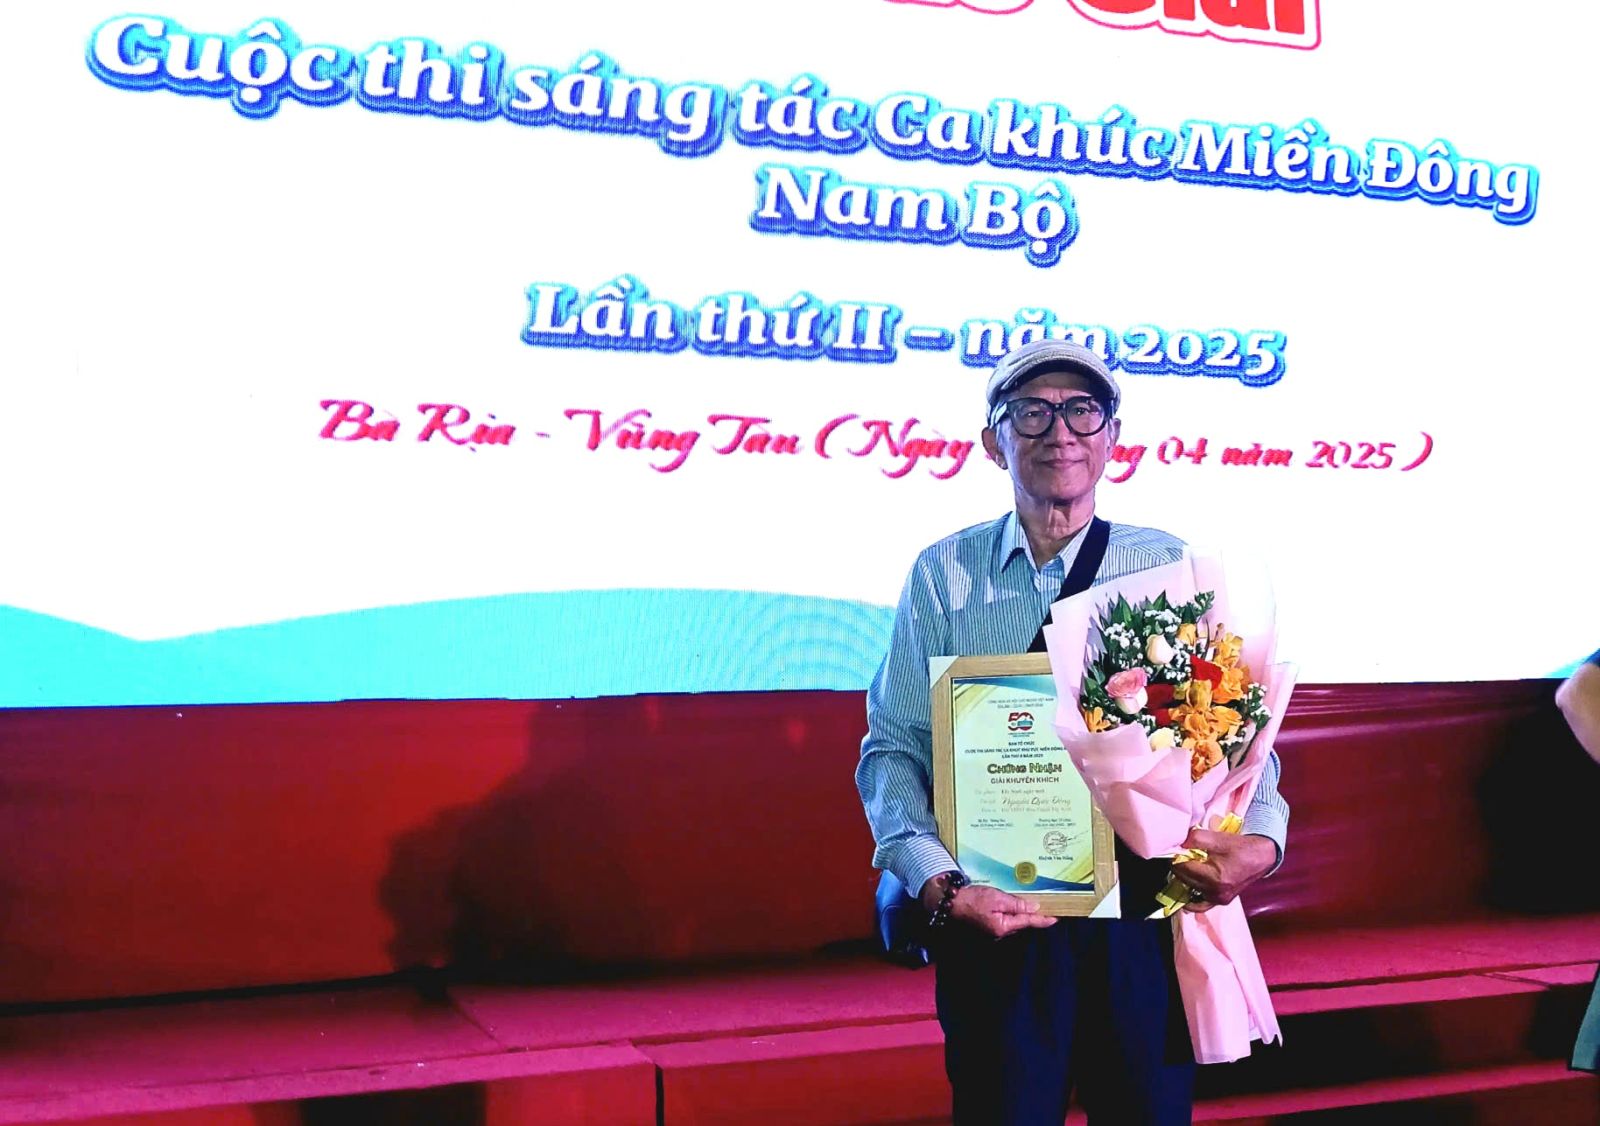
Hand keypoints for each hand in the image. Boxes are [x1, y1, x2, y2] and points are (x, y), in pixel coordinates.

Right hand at [919, 876, 1057, 938]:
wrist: (950, 903)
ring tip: (1032, 906)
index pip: (1029, 922)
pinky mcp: (987, 928)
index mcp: (1004, 926)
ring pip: (1013, 923)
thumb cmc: (971, 899)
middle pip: (1022, 923)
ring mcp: (993, 932)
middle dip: (1033, 917)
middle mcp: (1000, 933)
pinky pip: (1004, 921)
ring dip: (1022, 915)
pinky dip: (1011, 914)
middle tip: (1048, 907)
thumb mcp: (996, 897)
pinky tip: (1012, 907)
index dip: (1044, 920)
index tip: (1057, 918)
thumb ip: (1016, 904)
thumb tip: (1034, 908)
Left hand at [1172, 830, 1277, 912]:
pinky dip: (1190, 896)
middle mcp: (1216, 892)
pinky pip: (1199, 904)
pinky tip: (1187, 887)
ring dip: (1184, 876)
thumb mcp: (1218, 838)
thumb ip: (1196, 838)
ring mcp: (1218, 899)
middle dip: (1179, 865)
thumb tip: (1178, 843)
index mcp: (1215, 877)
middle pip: (1183, 878)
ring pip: (1189, 888)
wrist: (1261, 857)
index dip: (1177, 856)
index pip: (1182, 867)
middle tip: (1183, 854)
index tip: (1177, 848)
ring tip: (1188, 865)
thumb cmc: (1240, 847)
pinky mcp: (1221, 901)